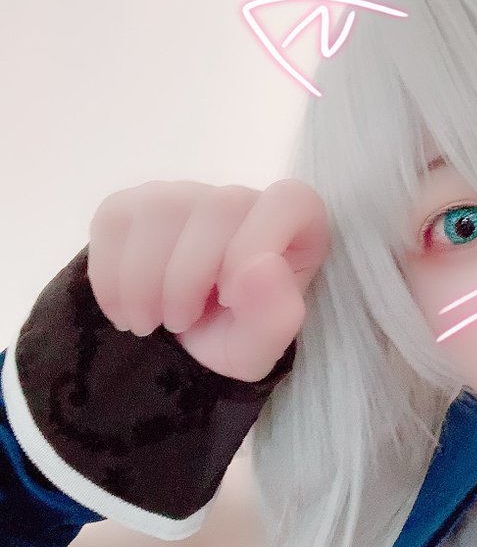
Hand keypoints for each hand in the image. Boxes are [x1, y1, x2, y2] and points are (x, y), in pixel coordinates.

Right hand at [86, 179, 330, 381]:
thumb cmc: (232, 339)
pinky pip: (115, 220)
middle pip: (216, 207)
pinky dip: (111, 276)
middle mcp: (240, 200)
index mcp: (294, 225)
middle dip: (187, 277)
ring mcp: (185, 195)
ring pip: (159, 208)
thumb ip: (274, 318)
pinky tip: (124, 310)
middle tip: (178, 325)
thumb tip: (263, 267)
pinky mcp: (134, 205)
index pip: (288, 201)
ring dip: (143, 280)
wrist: (178, 347)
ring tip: (148, 323)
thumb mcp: (258, 351)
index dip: (256, 247)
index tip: (229, 298)